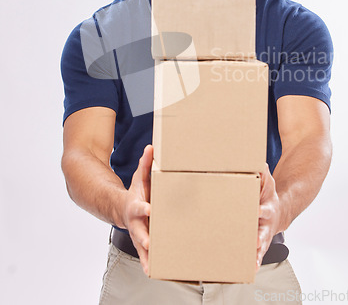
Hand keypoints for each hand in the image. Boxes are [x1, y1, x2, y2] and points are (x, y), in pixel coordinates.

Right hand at [122, 144, 152, 273]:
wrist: (123, 207)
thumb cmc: (136, 192)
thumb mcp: (140, 177)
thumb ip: (146, 163)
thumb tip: (151, 148)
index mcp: (136, 205)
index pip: (140, 207)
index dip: (144, 208)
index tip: (150, 209)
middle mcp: (136, 222)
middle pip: (139, 230)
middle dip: (144, 237)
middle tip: (149, 242)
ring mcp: (138, 232)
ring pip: (141, 246)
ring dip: (146, 254)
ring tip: (152, 265)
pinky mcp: (142, 241)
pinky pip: (145, 254)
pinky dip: (147, 262)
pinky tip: (152, 271)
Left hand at [256, 163, 280, 268]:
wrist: (278, 210)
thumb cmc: (267, 195)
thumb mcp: (266, 182)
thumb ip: (261, 172)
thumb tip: (258, 161)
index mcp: (267, 207)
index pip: (264, 208)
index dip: (260, 210)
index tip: (256, 211)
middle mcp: (267, 222)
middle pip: (264, 230)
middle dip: (260, 236)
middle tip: (256, 241)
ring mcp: (265, 234)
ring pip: (261, 245)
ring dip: (257, 253)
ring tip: (253, 261)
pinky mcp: (260, 242)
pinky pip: (257, 253)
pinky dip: (255, 261)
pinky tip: (251, 269)